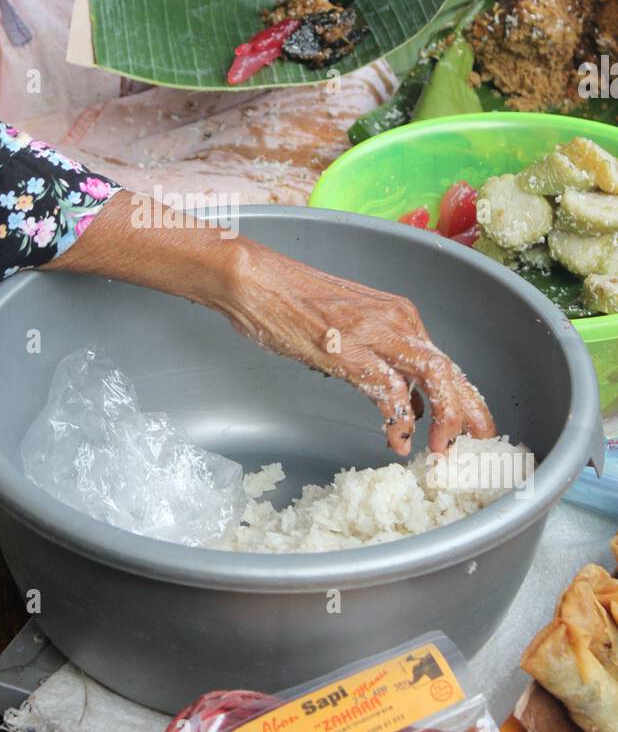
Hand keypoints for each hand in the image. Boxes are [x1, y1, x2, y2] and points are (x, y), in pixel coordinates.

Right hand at [51, 192, 495, 455]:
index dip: (466, 402)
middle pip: (451, 373)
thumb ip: (381, 363)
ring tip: (441, 452)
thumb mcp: (350, 332)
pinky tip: (397, 439)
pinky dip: (400, 419)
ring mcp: (374, 334)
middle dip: (469, 416)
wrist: (255, 279)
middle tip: (476, 450)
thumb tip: (406, 403)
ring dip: (445, 420)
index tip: (475, 432)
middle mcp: (397, 321)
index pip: (448, 364)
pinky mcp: (348, 349)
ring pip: (434, 378)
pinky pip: (389, 389)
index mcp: (400, 316)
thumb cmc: (293, 304)